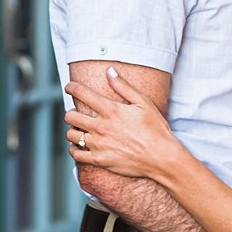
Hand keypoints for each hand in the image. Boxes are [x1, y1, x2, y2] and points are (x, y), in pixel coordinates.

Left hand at [63, 66, 177, 179]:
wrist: (162, 158)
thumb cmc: (155, 129)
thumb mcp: (143, 103)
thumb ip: (123, 86)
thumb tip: (110, 71)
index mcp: (111, 110)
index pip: (81, 93)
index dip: (71, 87)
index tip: (69, 87)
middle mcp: (101, 127)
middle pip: (70, 116)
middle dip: (71, 112)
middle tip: (77, 113)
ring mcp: (99, 145)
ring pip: (71, 134)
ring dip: (73, 130)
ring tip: (80, 129)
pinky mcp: (99, 160)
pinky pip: (76, 154)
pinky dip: (75, 149)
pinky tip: (80, 145)